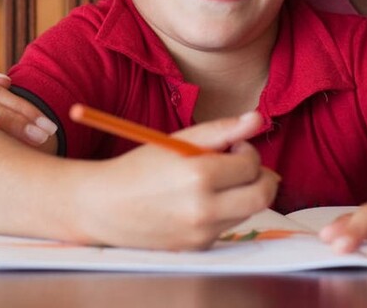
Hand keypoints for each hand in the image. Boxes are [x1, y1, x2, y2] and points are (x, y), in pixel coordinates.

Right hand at [77, 111, 278, 249]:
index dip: (247, 150)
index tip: (233, 145)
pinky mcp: (197, 247)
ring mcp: (201, 233)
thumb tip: (257, 119)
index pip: (251, 165)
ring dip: (242, 193)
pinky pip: (226, 226)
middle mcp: (203, 209)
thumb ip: (222, 130)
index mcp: (198, 175)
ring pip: (247, 211)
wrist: (104, 207)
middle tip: (244, 166)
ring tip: (213, 181)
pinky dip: (223, 211)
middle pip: (262, 196)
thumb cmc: (141, 168)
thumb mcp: (179, 140)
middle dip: (262, 177)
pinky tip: (197, 202)